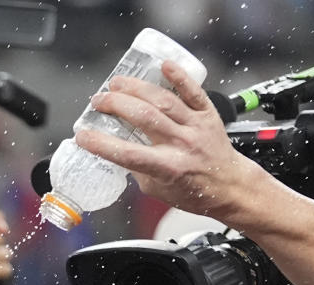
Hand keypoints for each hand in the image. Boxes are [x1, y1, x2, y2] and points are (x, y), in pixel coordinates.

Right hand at [77, 62, 265, 219]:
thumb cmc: (195, 191)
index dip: (100, 143)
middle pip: (143, 118)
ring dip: (136, 88)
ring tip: (116, 83)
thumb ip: (137, 170)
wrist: (230, 186)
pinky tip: (163, 65)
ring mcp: (195, 127)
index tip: (83, 135)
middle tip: (98, 101)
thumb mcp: (157, 190)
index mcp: (167, 168)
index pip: (126, 153)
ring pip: (162, 101)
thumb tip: (117, 149)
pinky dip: (178, 76)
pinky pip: (193, 92)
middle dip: (115, 105)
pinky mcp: (207, 114)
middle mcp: (181, 144)